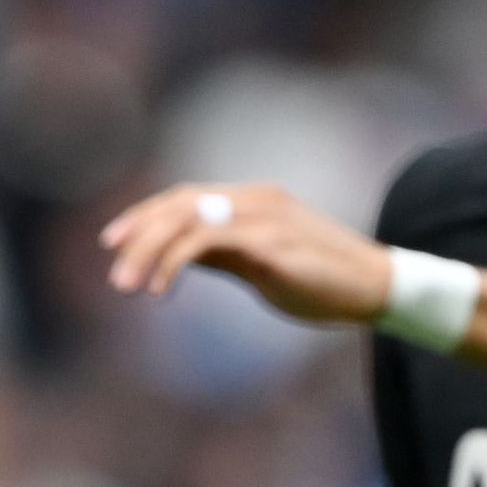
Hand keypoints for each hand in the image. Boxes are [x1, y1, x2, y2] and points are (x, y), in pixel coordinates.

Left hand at [100, 182, 394, 324]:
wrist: (374, 287)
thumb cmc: (320, 281)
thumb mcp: (260, 265)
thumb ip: (222, 255)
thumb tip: (180, 258)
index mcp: (251, 201)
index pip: (185, 198)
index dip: (145, 216)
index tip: (112, 242)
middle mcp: (254, 199)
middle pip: (179, 204)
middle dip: (138, 235)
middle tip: (113, 273)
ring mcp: (263, 215)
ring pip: (186, 219)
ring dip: (149, 252)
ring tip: (127, 287)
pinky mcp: (270, 239)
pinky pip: (208, 240)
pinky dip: (176, 262)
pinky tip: (161, 289)